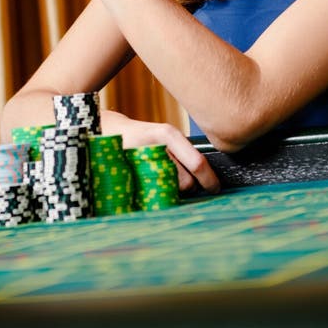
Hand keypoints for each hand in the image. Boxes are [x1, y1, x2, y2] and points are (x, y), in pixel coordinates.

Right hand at [102, 112, 220, 194]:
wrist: (111, 132)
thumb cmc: (146, 138)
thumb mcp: (166, 138)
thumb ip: (184, 154)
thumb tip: (209, 178)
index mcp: (169, 134)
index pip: (197, 163)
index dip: (210, 180)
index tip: (216, 188)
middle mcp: (156, 144)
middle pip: (186, 182)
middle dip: (190, 188)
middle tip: (183, 182)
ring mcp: (141, 159)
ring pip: (170, 189)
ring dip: (172, 191)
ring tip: (162, 179)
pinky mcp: (130, 171)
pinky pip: (152, 193)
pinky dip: (156, 195)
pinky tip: (150, 185)